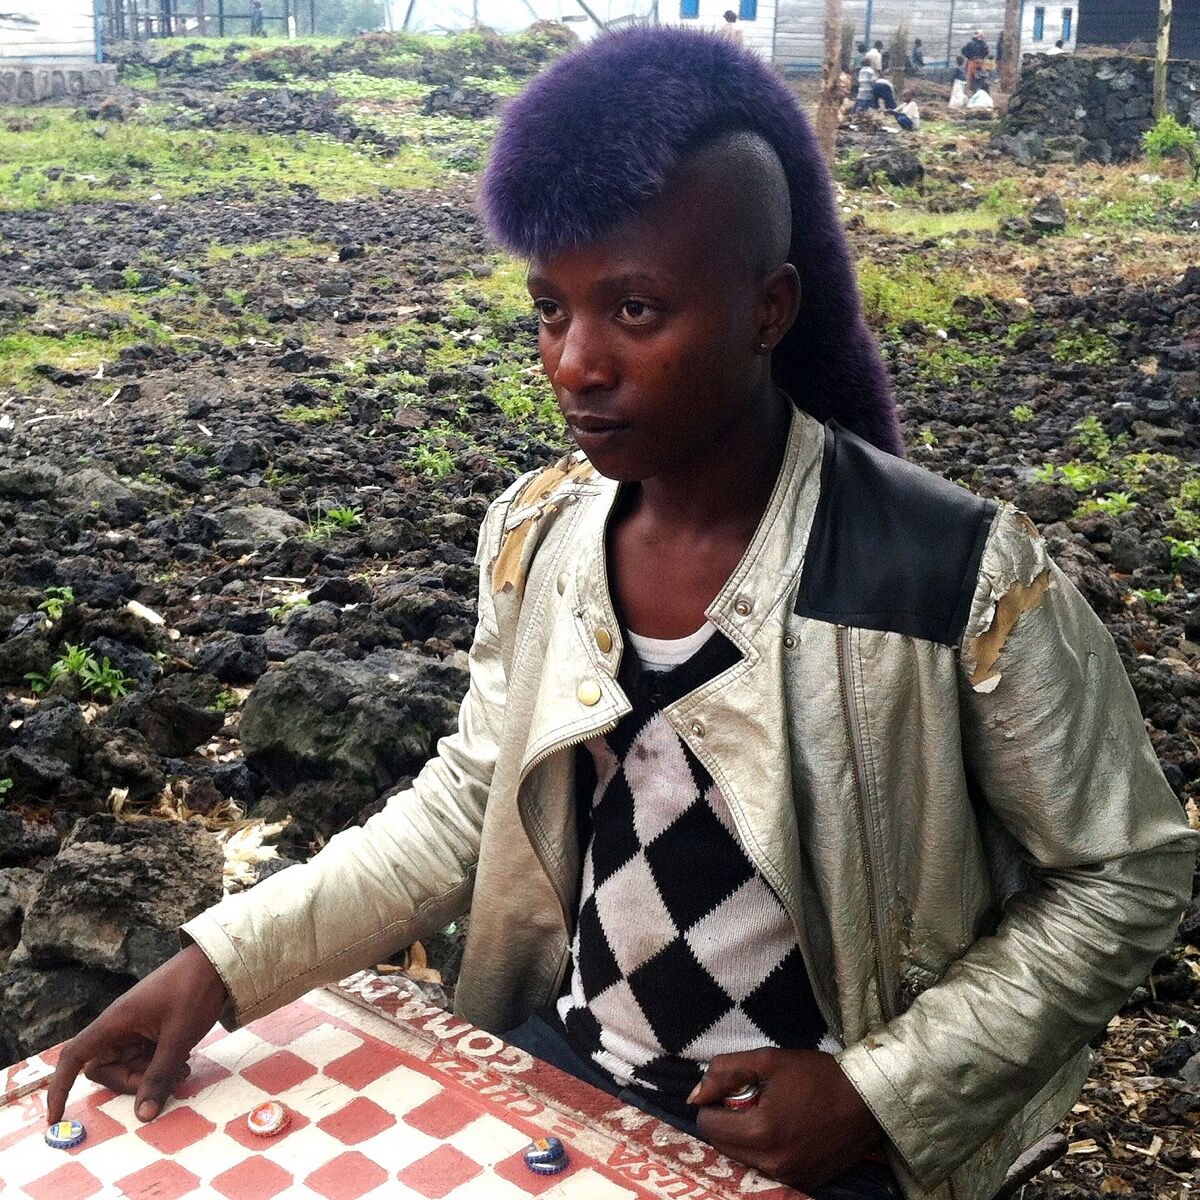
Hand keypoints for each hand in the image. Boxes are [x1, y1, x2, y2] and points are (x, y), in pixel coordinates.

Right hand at [47, 944, 228, 1123]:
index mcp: (115, 1022)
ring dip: (151, 1075)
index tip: (56, 1117)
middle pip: (106, 1068)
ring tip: (184, 1069)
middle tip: (166, 1081)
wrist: (219, 962)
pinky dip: (160, 1065)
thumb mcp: (178, 1038)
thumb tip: (142, 1115)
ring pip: (128, 1065)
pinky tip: (185, 1061)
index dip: (60, 1087)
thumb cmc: (194, 991)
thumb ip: (160, 1076)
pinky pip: (145, 1057)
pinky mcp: (152, 1029)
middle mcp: (120, 1026)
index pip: (74, 1056)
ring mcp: (136, 1027)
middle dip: (131, 1082)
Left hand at [690, 1048, 883, 1190]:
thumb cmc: (816, 1075)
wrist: (866, 1100)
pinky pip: (766, 1170)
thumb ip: (725, 1072)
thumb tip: (695, 1095)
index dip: (712, 1105)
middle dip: (726, 1123)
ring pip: (742, 1160)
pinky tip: (783, 1132)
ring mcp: (788, 1178)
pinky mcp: (803, 1184)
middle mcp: (771, 1163)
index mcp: (760, 1131)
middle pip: (722, 1146)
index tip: (730, 1092)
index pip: (708, 1126)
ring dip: (744, 1139)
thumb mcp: (768, 1060)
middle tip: (749, 1102)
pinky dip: (764, 1153)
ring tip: (768, 1115)